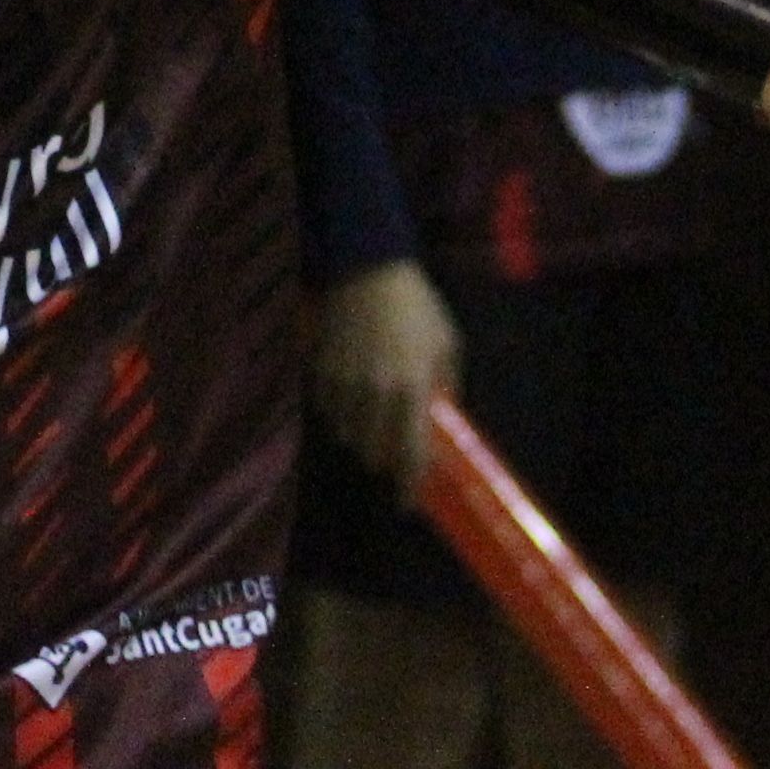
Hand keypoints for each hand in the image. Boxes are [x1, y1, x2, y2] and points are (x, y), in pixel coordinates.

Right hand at [305, 262, 461, 498]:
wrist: (367, 266)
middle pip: (372, 452)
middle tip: (392, 452)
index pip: (410, 454)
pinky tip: (351, 399)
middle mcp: (375, 394)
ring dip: (360, 436)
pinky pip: (328, 410)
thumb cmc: (417, 305)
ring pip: (346, 435)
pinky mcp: (321, 370)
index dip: (408, 486)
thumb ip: (447, 386)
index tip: (407, 502)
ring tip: (371, 421)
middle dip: (383, 460)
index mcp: (412, 389)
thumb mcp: (448, 344)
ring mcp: (344, 383)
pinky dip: (339, 414)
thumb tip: (444, 419)